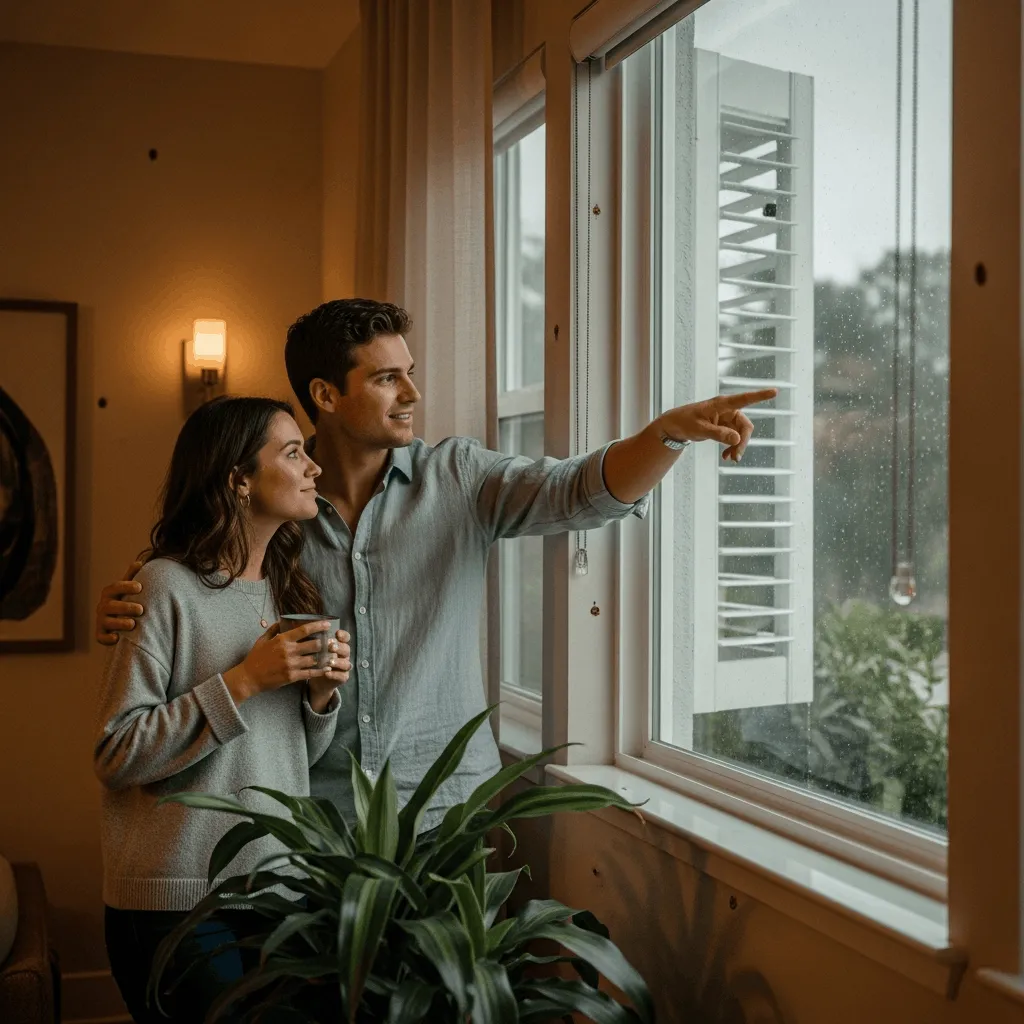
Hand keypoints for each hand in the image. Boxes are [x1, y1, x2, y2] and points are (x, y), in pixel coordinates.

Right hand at [95, 561, 144, 645]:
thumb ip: (132, 576)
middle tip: (141, 609)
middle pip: (111, 606)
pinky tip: (117, 638)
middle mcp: (103, 606)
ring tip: (133, 624)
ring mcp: (101, 621)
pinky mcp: (101, 635)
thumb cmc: (126, 600)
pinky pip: (101, 637)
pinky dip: (107, 638)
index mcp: (110, 593)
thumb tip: (139, 562)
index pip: (115, 587)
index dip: (126, 586)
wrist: (117, 621)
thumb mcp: (128, 588)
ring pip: (107, 622)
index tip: (140, 587)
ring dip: (119, 623)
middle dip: (125, 607)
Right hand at [223, 620, 336, 705]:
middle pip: (314, 644)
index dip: (318, 626)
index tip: (327, 624)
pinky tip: (327, 668)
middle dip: (324, 643)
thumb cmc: (255, 658)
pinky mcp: (292, 677)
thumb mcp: (262, 640)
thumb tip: (282, 621)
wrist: (249, 678)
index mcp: (282, 640)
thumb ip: (273, 630)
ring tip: (331, 654)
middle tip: (332, 641)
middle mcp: (288, 651)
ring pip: (315, 659)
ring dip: (324, 657)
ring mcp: (291, 665)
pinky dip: (320, 671)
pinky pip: (310, 673)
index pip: (304, 630)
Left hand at [308, 629, 352, 709]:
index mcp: (338, 645)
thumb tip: (296, 624)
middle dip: (339, 647)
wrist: (319, 680)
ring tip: (329, 662)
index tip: (336, 633)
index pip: (345, 637)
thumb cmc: (314, 660)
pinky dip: (335, 674)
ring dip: (338, 661)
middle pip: (347, 649)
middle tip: (331, 647)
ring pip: (346, 663)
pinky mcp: (342, 677)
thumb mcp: (311, 648)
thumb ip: (310, 638)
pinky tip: (327, 673)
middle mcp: (343, 655)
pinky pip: (342, 676)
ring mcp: (344, 666)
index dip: (343, 635)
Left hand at [657, 388, 777, 462]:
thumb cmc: (685, 422)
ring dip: (738, 447)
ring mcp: (727, 418)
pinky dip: (732, 448)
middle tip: (736, 458)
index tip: (774, 392)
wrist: (675, 426)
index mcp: (721, 404)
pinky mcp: (725, 427)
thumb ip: (718, 434)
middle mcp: (728, 410)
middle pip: (745, 426)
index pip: (744, 399)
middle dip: (743, 442)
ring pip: (741, 434)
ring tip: (729, 459)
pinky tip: (726, 457)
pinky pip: (735, 438)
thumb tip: (737, 439)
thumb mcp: (699, 429)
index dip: (759, 396)